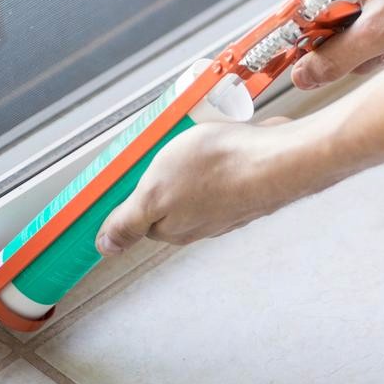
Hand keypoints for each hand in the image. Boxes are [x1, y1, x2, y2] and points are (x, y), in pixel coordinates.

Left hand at [95, 116, 336, 253]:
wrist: (278, 159)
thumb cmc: (219, 170)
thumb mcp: (154, 192)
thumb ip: (127, 221)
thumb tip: (105, 246)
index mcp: (172, 228)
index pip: (139, 213)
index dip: (133, 187)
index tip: (130, 165)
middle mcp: (199, 221)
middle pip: (167, 194)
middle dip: (162, 168)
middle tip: (163, 143)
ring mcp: (224, 203)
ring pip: (194, 179)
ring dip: (191, 157)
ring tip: (194, 136)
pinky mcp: (244, 183)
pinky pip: (220, 166)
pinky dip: (217, 151)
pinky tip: (220, 137)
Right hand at [282, 0, 383, 90]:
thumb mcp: (379, 29)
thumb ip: (337, 59)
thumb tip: (301, 79)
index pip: (293, 41)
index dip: (327, 58)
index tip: (361, 55)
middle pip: (316, 34)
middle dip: (353, 47)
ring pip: (335, 25)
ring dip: (366, 36)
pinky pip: (347, 8)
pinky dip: (371, 18)